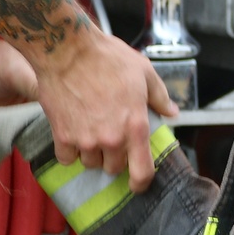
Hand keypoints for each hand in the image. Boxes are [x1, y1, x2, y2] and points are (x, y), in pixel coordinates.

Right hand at [34, 27, 177, 192]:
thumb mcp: (144, 72)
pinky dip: (70, 149)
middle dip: (115, 156)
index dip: (141, 183)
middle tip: (111, 134)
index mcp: (135, 126)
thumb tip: (172, 112)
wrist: (68, 50)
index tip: (137, 184)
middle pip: (114, 168)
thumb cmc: (108, 57)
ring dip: (92, 152)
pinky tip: (73, 130)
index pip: (142, 173)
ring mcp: (85, 140)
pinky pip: (67, 158)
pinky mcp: (62, 137)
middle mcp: (111, 139)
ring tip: (91, 128)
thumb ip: (160, 97)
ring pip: (90, 163)